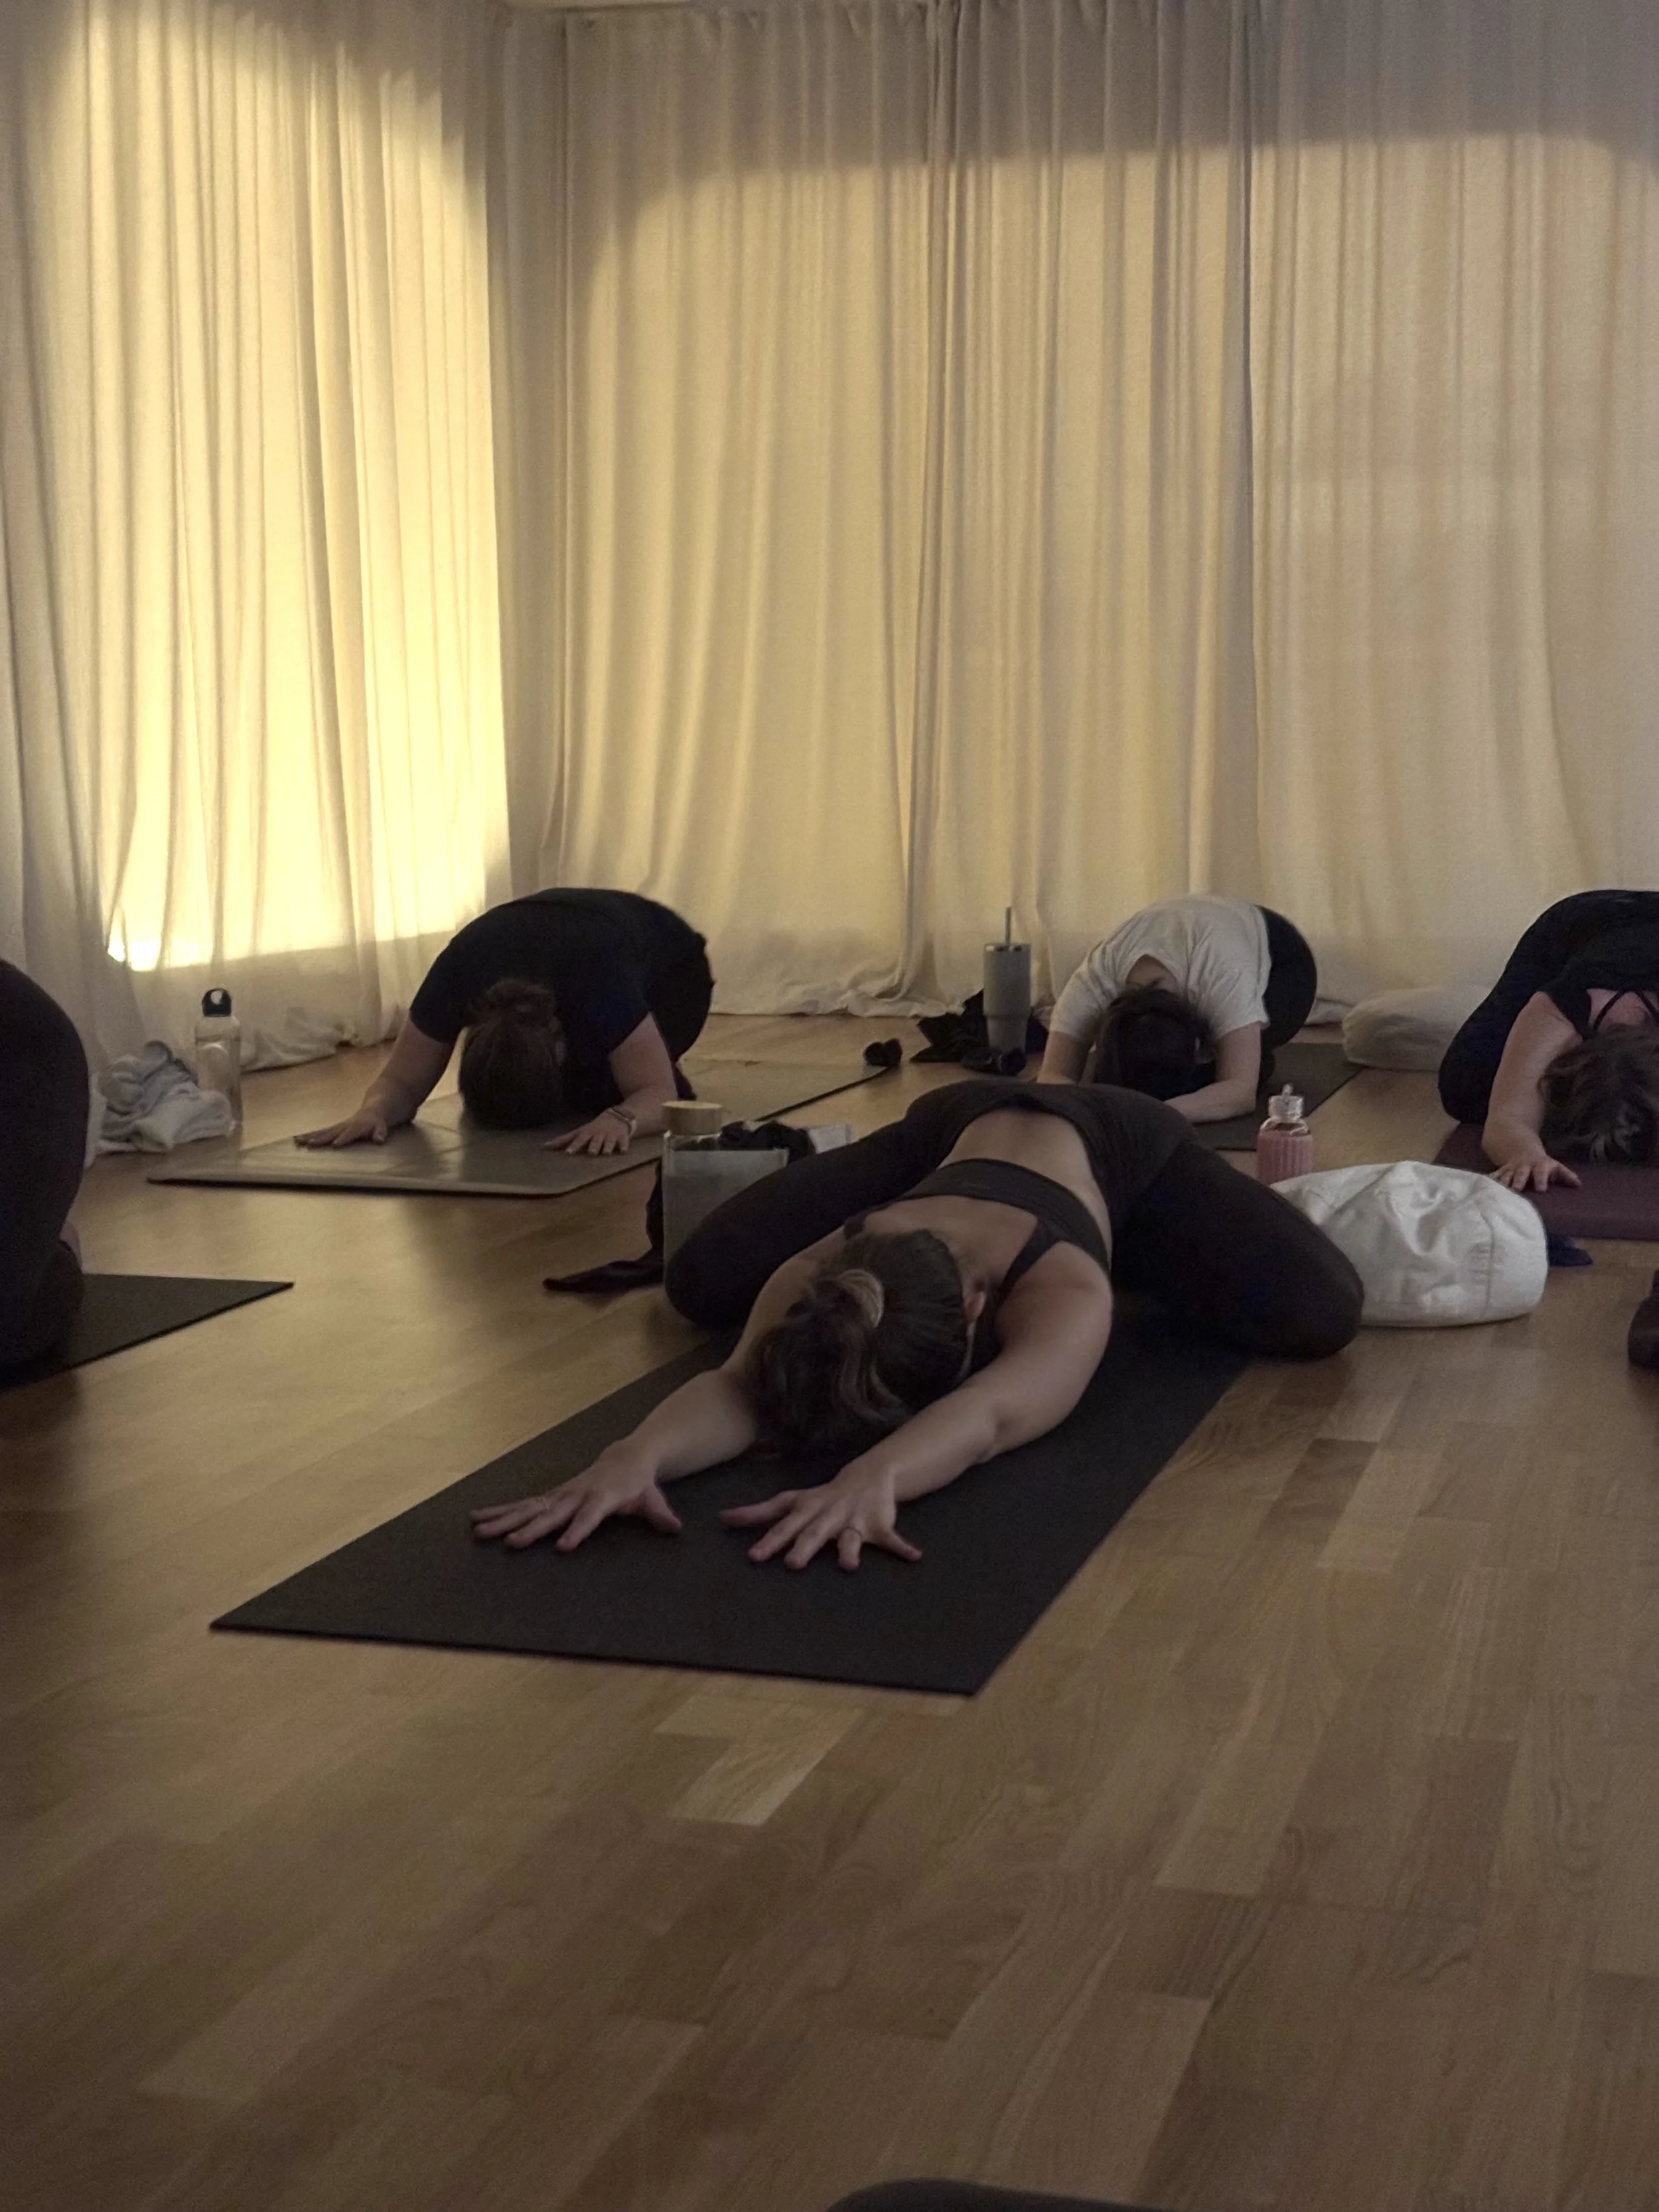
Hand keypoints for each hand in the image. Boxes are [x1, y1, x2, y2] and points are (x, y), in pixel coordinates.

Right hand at [295, 1108, 390, 1148]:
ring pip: (322, 1132)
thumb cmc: (377, 1122)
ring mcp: (337, 1127)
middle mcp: (344, 1126)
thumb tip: (379, 1140)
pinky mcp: (333, 1128)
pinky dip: (308, 1135)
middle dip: (320, 1138)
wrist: (372, 1109)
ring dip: (309, 1136)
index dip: (343, 1139)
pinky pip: (319, 1132)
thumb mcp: (382, 1127)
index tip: (335, 1144)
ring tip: (297, 1140)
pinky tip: (296, 1139)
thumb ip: (380, 1133)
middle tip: (308, 1143)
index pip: (349, 1133)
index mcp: (356, 1127)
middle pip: (330, 1132)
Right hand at [470, 1452, 680, 1551]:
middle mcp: (576, 1494)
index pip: (589, 1515)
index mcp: (602, 1496)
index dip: (578, 1530)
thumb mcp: (653, 1498)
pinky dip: (499, 1511)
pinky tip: (477, 1518)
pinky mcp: (550, 1495)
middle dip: (531, 1529)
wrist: (626, 1457)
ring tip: (478, 1531)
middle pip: (552, 1513)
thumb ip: (660, 1514)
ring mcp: (560, 1494)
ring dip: (502, 1519)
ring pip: (529, 1507)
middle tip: (510, 1543)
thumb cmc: (639, 1484)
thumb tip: (675, 1527)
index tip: (563, 1547)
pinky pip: (523, 1504)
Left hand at [545, 1110, 631, 1156]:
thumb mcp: (580, 1131)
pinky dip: (624, 1146)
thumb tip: (543, 1147)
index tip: (568, 1153)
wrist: (617, 1116)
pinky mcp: (623, 1138)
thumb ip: (563, 1140)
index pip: (579, 1140)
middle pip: (595, 1141)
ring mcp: (611, 1136)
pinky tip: (623, 1151)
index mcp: (588, 1133)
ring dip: (607, 1147)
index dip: (574, 1146)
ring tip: (606, 1152)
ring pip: (609, 1142)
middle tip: (591, 1152)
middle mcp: (599, 1134)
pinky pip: (624, 1142)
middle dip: (593, 1146)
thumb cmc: (594, 1128)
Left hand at [721, 1467, 921, 1570]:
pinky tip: (914, 1556)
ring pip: (851, 1538)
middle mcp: (828, 1515)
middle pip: (813, 1533)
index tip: (752, 1556)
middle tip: (792, 1565)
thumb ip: (759, 1512)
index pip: (782, 1523)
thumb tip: (722, 1518)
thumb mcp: (791, 1501)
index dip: (768, 1538)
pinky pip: (892, 1539)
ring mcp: (853, 1521)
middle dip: (803, 1547)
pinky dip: (903, 1547)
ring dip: (849, 1550)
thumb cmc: (822, 1497)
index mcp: (807, 1510)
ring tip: (849, 1565)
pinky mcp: (878, 1526)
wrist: (869, 1474)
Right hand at [1491, 1145, 1580, 1192]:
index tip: (1541, 1189)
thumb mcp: (1552, 1165)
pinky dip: (1489, 1181)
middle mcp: (1523, 1167)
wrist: (1517, 1144)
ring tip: (1498, 1191)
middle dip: (1519, 1181)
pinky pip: (1494, 1176)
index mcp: (1538, 1166)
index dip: (1541, 1179)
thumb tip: (1579, 1184)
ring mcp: (1510, 1169)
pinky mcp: (1500, 1171)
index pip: (1541, 1172)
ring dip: (1503, 1182)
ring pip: (1506, 1175)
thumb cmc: (1539, 1161)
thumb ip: (1565, 1175)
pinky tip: (1482, 1186)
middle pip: (1521, 1174)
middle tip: (1517, 1189)